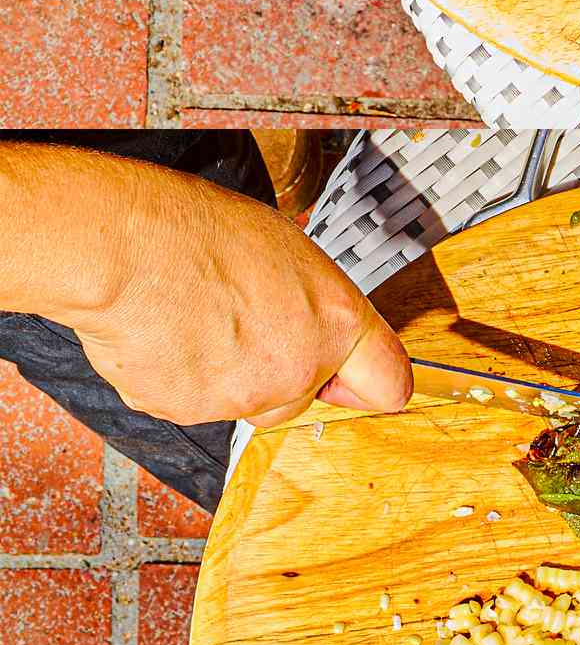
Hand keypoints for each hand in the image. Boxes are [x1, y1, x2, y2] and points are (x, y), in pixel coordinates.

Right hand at [51, 158, 410, 429]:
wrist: (125, 249)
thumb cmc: (200, 231)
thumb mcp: (288, 251)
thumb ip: (313, 304)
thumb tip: (312, 324)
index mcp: (336, 322)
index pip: (389, 384)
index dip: (365, 382)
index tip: (350, 379)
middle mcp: (298, 369)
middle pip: (302, 397)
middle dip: (279, 371)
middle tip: (243, 322)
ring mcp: (242, 397)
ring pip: (245, 401)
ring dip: (228, 374)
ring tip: (197, 317)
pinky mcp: (187, 412)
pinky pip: (192, 402)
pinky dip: (180, 378)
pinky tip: (168, 333)